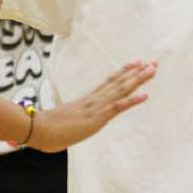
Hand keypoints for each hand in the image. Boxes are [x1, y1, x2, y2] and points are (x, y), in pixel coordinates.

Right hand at [35, 60, 156, 149]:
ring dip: (138, 80)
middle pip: (119, 82)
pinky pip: (117, 107)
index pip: (109, 82)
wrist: (38, 130)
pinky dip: (132, 100)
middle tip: (154, 63)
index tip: (137, 62)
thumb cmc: (48, 128)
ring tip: (152, 70)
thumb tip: (74, 122)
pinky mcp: (96, 118)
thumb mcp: (66, 122)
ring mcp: (96, 107)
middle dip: (137, 73)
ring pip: (121, 90)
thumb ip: (74, 119)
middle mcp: (94, 100)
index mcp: (88, 100)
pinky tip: (145, 95)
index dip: (124, 72)